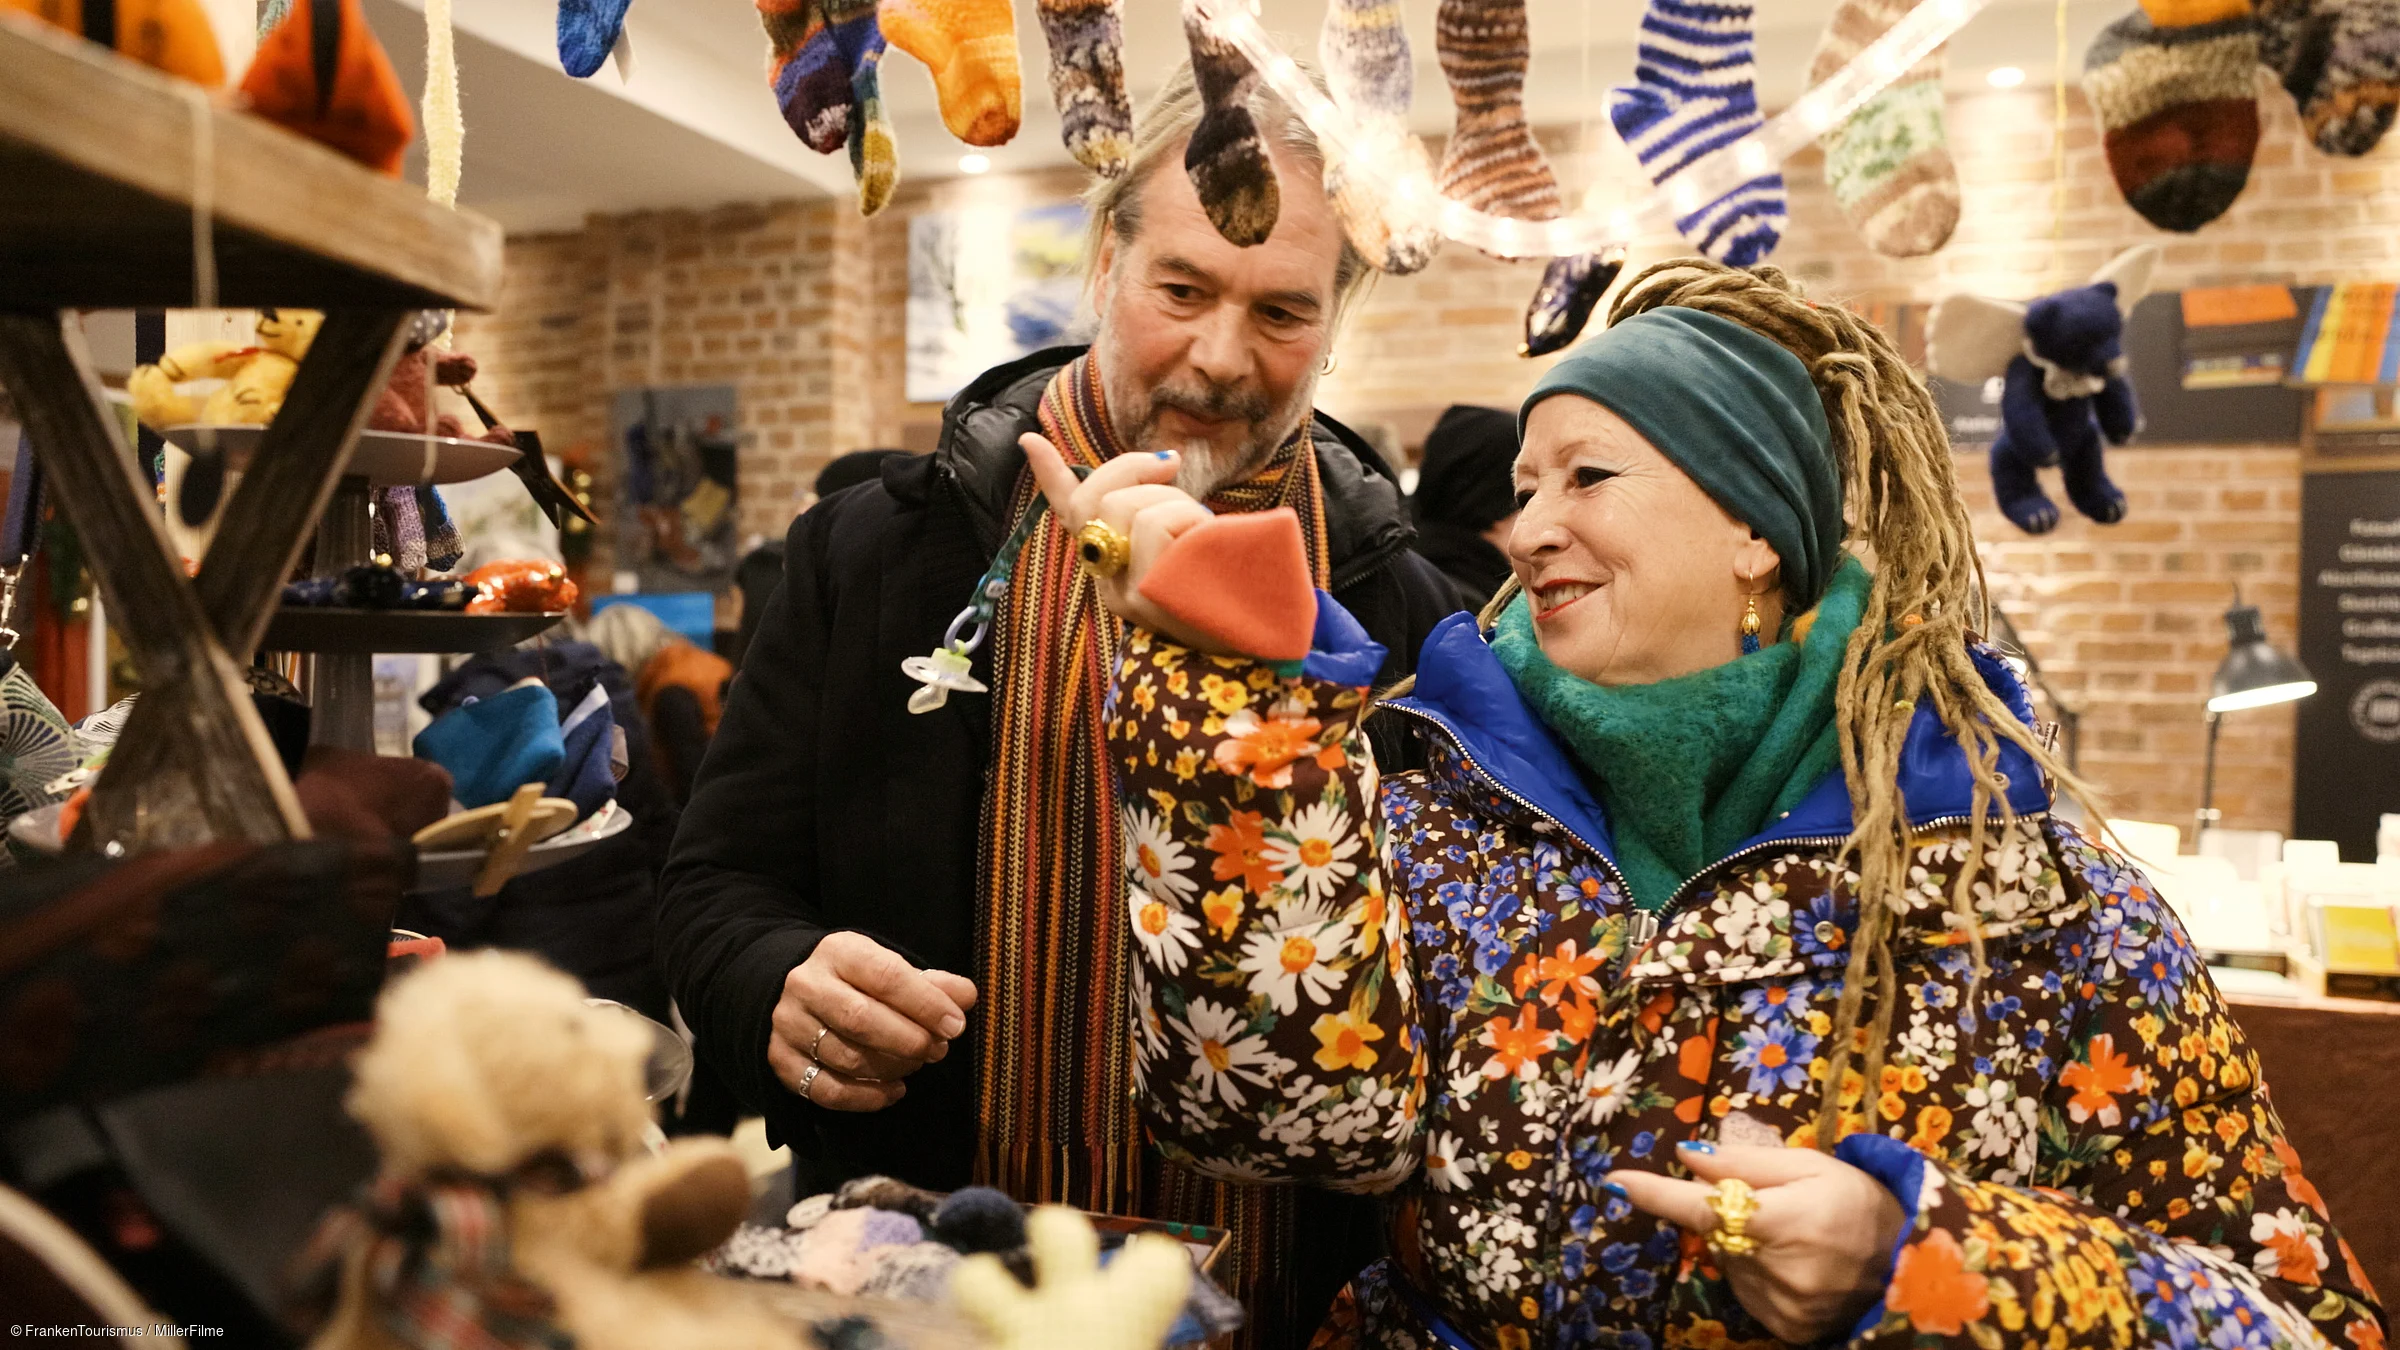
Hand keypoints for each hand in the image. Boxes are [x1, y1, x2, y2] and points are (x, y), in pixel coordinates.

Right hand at [769, 931, 978, 1111]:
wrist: (785, 988)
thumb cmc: (852, 979)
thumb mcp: (886, 967)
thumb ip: (929, 982)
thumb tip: (966, 996)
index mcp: (839, 952)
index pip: (886, 976)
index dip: (925, 1003)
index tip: (955, 1024)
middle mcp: (807, 986)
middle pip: (862, 1020)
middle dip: (909, 1040)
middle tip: (938, 1050)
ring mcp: (788, 1025)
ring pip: (847, 1058)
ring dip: (892, 1068)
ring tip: (916, 1065)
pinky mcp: (780, 1061)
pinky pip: (826, 1090)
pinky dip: (867, 1097)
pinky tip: (894, 1091)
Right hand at [1020, 433, 1217, 649]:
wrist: (1267, 639)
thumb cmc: (1233, 587)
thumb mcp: (1194, 539)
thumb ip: (1167, 510)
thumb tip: (1165, 459)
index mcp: (1114, 566)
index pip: (1071, 517)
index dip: (1049, 476)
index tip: (1029, 439)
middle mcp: (1110, 583)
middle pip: (1096, 501)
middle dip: (1134, 468)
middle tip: (1173, 464)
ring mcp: (1127, 593)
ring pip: (1129, 509)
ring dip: (1174, 500)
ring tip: (1204, 529)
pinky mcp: (1149, 596)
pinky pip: (1154, 527)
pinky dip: (1186, 518)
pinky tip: (1207, 543)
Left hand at [1606, 1141, 1907, 1344]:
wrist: (1915, 1265)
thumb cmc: (1862, 1202)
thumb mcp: (1811, 1167)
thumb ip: (1746, 1164)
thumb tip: (1686, 1156)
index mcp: (1782, 1220)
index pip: (1702, 1206)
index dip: (1656, 1194)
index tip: (1616, 1181)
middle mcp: (1776, 1269)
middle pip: (1718, 1235)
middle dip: (1729, 1217)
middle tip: (1775, 1209)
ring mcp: (1781, 1306)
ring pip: (1731, 1265)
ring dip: (1746, 1248)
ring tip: (1795, 1240)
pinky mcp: (1787, 1329)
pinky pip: (1749, 1294)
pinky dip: (1760, 1276)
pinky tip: (1796, 1267)